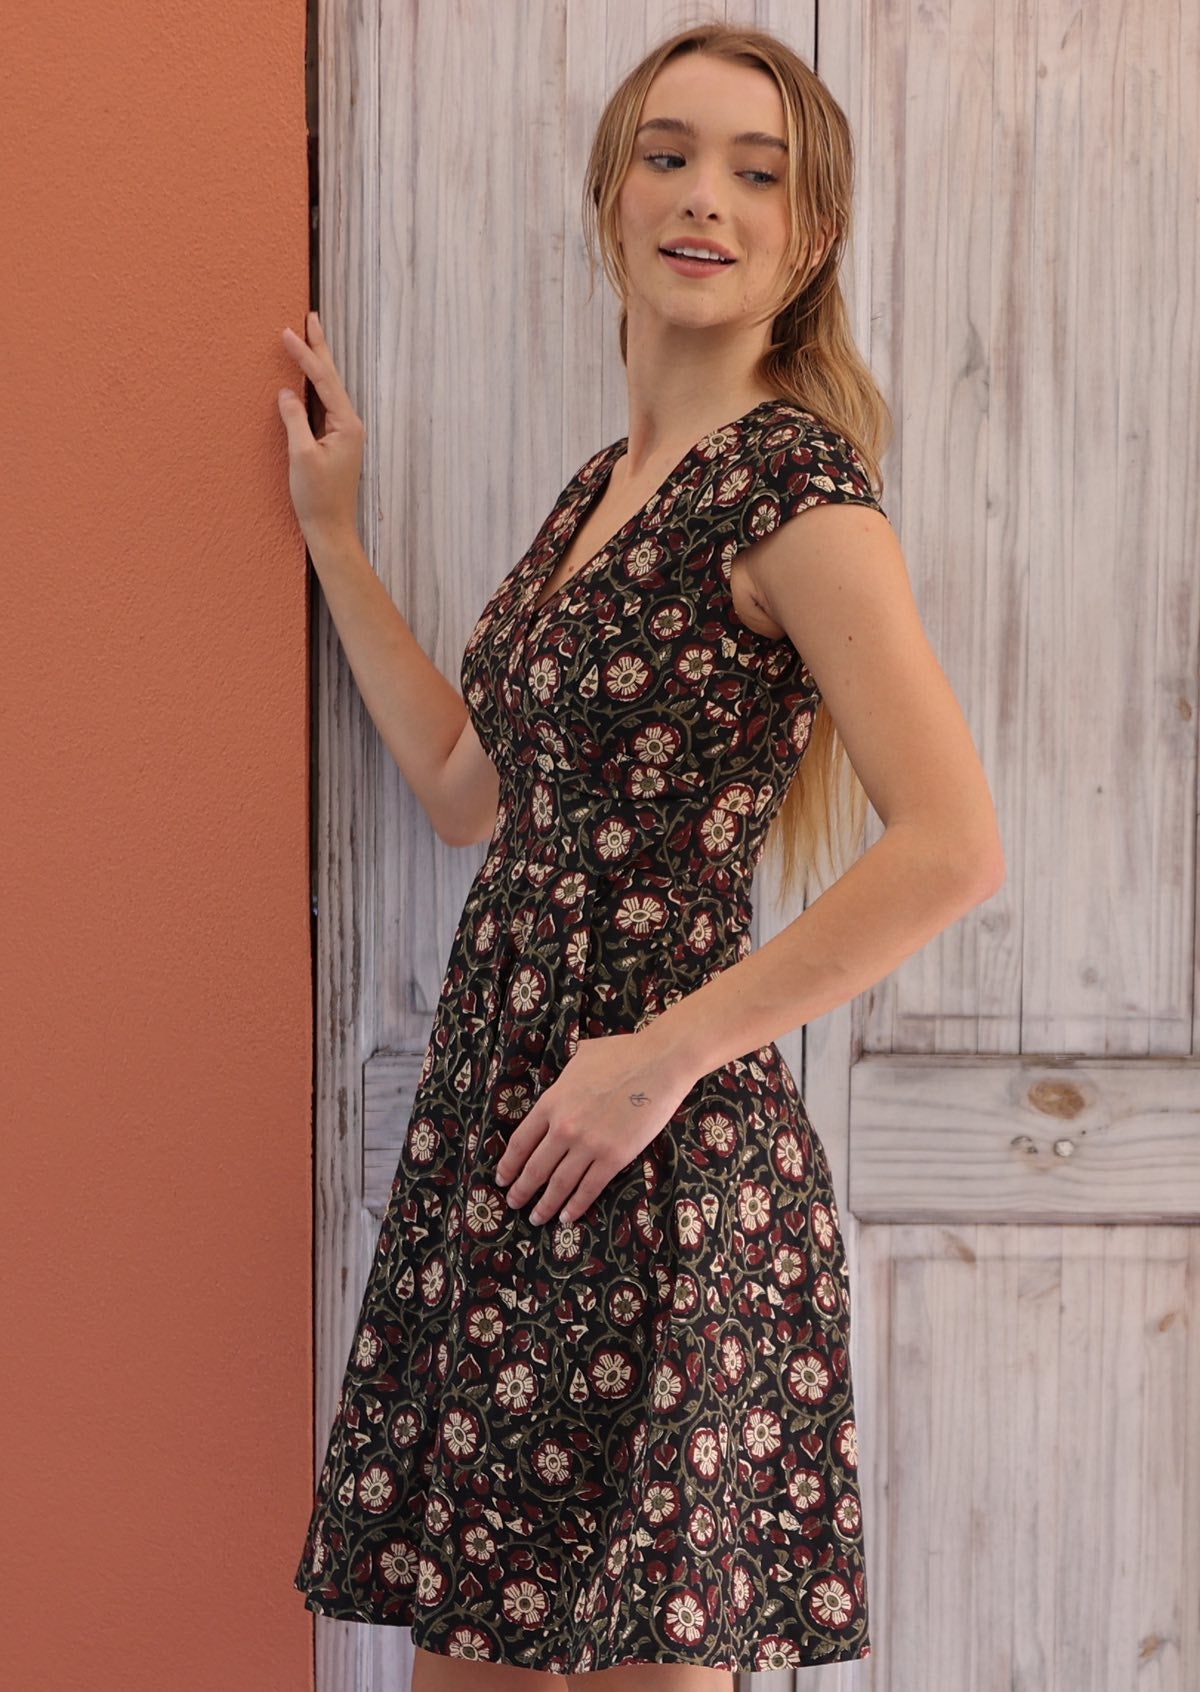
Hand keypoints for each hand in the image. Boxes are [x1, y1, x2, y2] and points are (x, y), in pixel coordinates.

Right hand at [277, 310, 365, 540]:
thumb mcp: (301, 456)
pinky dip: (315, 386)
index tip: (287, 332)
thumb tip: (286, 392)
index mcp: (347, 424)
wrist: (331, 529)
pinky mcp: (336, 442)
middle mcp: (350, 425)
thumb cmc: (317, 498)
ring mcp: (345, 433)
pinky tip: (308, 378)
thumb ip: (294, 420)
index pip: (323, 380)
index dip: (305, 355)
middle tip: (312, 317)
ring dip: (318, 364)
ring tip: (311, 338)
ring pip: (329, 389)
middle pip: (332, 378)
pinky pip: (324, 404)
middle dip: (320, 348)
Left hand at [494, 1031, 695, 1225]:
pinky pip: (589, 1188)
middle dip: (521, 1190)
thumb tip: (561, 1084)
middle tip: (513, 1203)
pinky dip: (576, 1206)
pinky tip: (567, 1217)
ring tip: (536, 1218)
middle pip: (535, 1168)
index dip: (509, 1164)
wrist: (660, 1062)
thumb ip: (564, 1079)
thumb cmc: (622, 1054)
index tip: (502, 1178)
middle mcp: (564, 1127)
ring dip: (545, 1205)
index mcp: (552, 1102)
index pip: (520, 1142)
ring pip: (559, 1184)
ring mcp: (589, 1144)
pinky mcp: (614, 1157)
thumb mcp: (579, 1059)